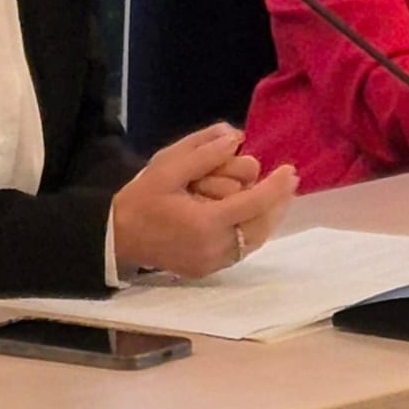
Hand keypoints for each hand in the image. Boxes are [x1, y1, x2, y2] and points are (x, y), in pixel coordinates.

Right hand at [112, 123, 298, 277]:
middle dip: (279, 203)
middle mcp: (213, 247)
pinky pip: (241, 251)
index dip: (276, 187)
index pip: (253, 204)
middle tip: (291, 182)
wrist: (117, 237)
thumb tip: (236, 138)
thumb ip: (203, 153)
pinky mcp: (208, 270)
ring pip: (255, 241)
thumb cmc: (142, 199)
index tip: (291, 170)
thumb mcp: (167, 168)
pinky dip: (254, 232)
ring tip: (280, 196)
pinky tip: (257, 215)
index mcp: (204, 222)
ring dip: (270, 218)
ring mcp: (211, 263)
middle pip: (261, 226)